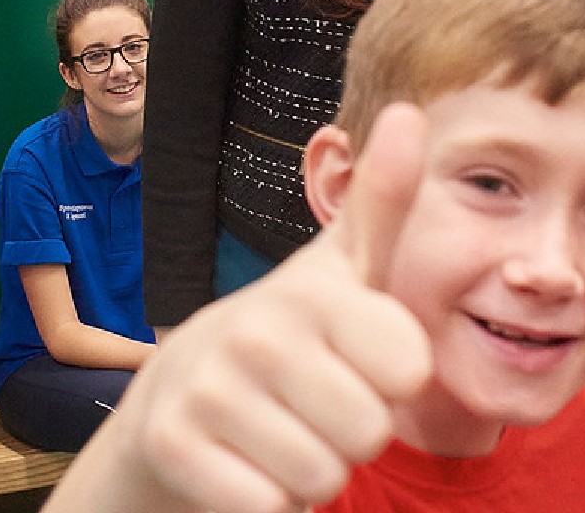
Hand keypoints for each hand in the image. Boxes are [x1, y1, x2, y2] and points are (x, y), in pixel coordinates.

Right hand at [108, 105, 432, 512]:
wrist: (178, 397)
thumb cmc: (292, 334)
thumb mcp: (344, 271)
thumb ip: (383, 201)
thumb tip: (411, 111)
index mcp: (313, 290)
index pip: (411, 370)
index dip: (394, 382)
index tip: (358, 360)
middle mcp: (256, 330)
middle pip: (370, 431)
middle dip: (353, 435)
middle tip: (316, 405)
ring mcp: (208, 388)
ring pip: (322, 477)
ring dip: (312, 472)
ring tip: (281, 432)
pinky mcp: (173, 447)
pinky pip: (269, 509)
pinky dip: (267, 504)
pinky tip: (245, 465)